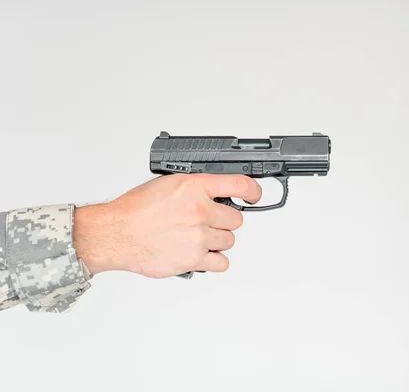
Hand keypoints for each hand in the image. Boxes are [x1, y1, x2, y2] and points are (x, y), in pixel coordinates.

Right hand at [72, 174, 261, 277]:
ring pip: (229, 241)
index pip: (240, 185)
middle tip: (205, 222)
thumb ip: (196, 187)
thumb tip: (218, 192)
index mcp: (194, 187)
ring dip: (217, 240)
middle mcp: (199, 210)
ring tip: (195, 237)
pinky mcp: (194, 259)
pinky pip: (222, 262)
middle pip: (236, 219)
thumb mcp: (168, 184)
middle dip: (223, 221)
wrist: (116, 234)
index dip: (253, 191)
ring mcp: (198, 236)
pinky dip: (213, 260)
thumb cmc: (136, 210)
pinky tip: (200, 253)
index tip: (255, 196)